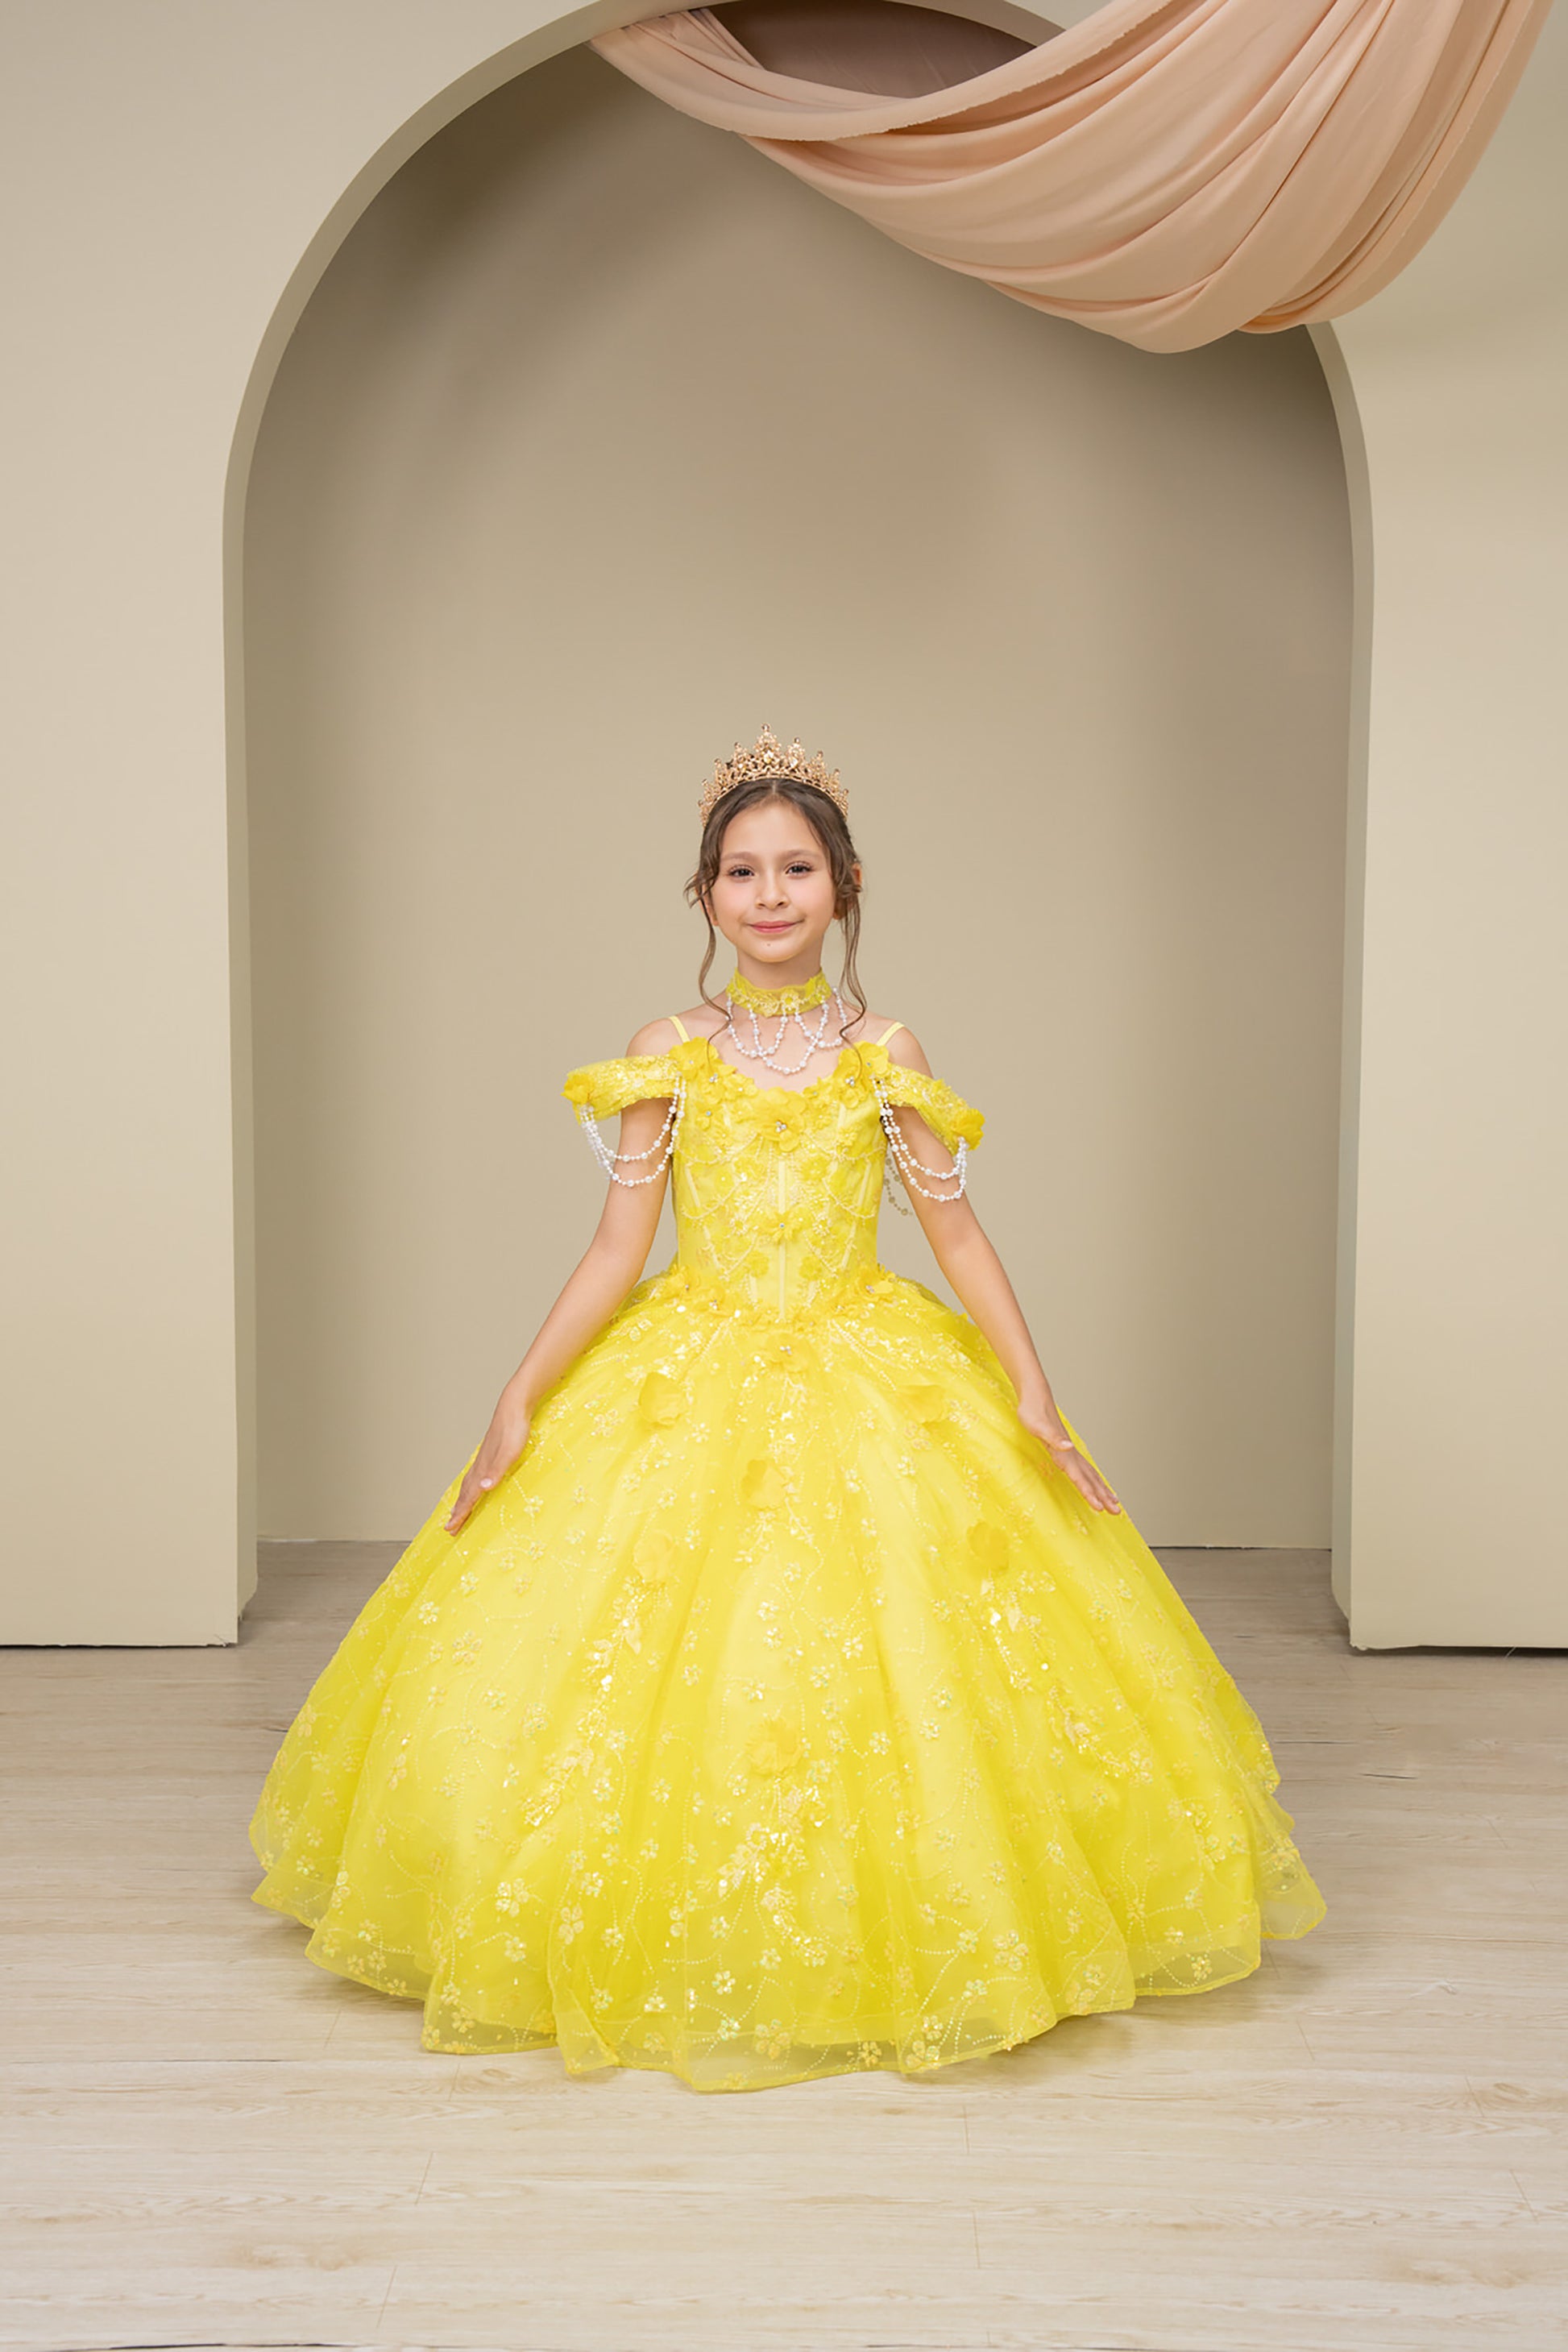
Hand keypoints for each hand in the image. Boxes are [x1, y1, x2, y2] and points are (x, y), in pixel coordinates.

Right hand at [444, 1395, 531, 1532]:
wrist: (514, 1407)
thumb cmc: (514, 1430)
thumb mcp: (509, 1454)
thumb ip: (496, 1471)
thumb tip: (483, 1488)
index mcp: (483, 1469)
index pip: (469, 1497)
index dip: (460, 1514)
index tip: (450, 1529)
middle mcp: (480, 1466)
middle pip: (465, 1494)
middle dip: (457, 1512)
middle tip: (449, 1528)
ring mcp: (484, 1460)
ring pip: (468, 1485)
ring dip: (462, 1500)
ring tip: (456, 1511)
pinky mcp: (490, 1454)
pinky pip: (475, 1476)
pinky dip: (470, 1487)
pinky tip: (475, 1485)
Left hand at [1016, 1400, 1121, 1514]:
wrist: (1036, 1398)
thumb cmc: (1032, 1413)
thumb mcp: (1038, 1426)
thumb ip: (1053, 1437)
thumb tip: (1069, 1446)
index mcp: (1064, 1453)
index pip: (1080, 1478)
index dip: (1090, 1493)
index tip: (1100, 1508)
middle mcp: (1071, 1455)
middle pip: (1091, 1480)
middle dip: (1104, 1497)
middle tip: (1117, 1513)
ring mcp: (1071, 1453)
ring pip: (1091, 1475)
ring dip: (1103, 1490)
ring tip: (1115, 1503)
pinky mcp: (1067, 1451)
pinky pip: (1085, 1470)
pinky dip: (1093, 1480)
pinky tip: (1097, 1484)